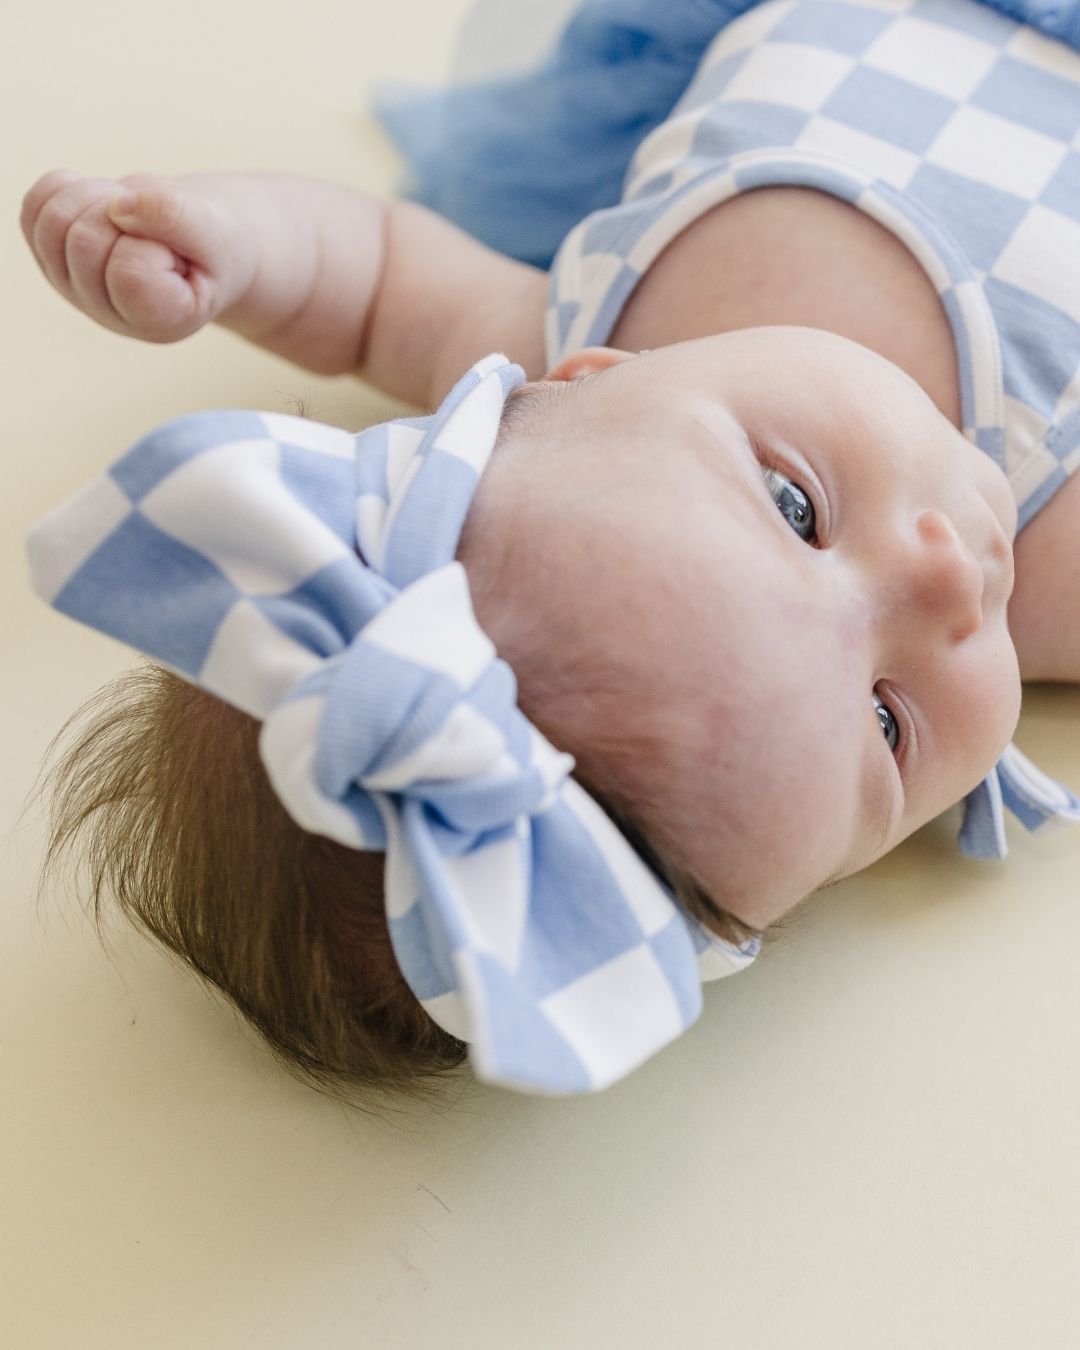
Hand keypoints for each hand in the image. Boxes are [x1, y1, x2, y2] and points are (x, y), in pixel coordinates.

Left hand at [20, 170, 250, 342]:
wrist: (201, 243)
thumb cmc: (215, 245)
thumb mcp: (215, 232)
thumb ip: (175, 217)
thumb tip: (115, 203)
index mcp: (160, 322)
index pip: (128, 272)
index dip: (153, 239)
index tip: (178, 250)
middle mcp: (110, 314)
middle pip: (84, 241)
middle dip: (121, 210)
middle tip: (155, 224)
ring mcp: (75, 290)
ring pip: (54, 221)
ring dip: (96, 196)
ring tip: (132, 213)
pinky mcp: (51, 258)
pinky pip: (36, 205)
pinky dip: (70, 187)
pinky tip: (103, 204)